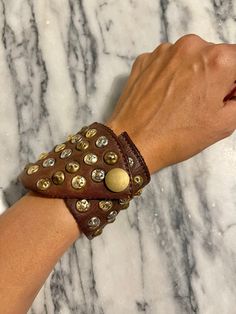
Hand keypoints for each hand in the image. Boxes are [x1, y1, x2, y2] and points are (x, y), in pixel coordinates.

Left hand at [107, 34, 235, 173]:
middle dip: (214, 76)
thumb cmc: (179, 135)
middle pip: (214, 57)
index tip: (226, 95)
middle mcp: (191, 46)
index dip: (234, 81)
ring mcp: (164, 51)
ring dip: (191, 74)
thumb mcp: (225, 123)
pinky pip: (166, 63)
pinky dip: (169, 75)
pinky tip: (164, 96)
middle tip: (203, 101)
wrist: (132, 142)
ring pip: (189, 58)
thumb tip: (233, 89)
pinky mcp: (145, 59)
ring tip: (180, 101)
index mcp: (217, 60)